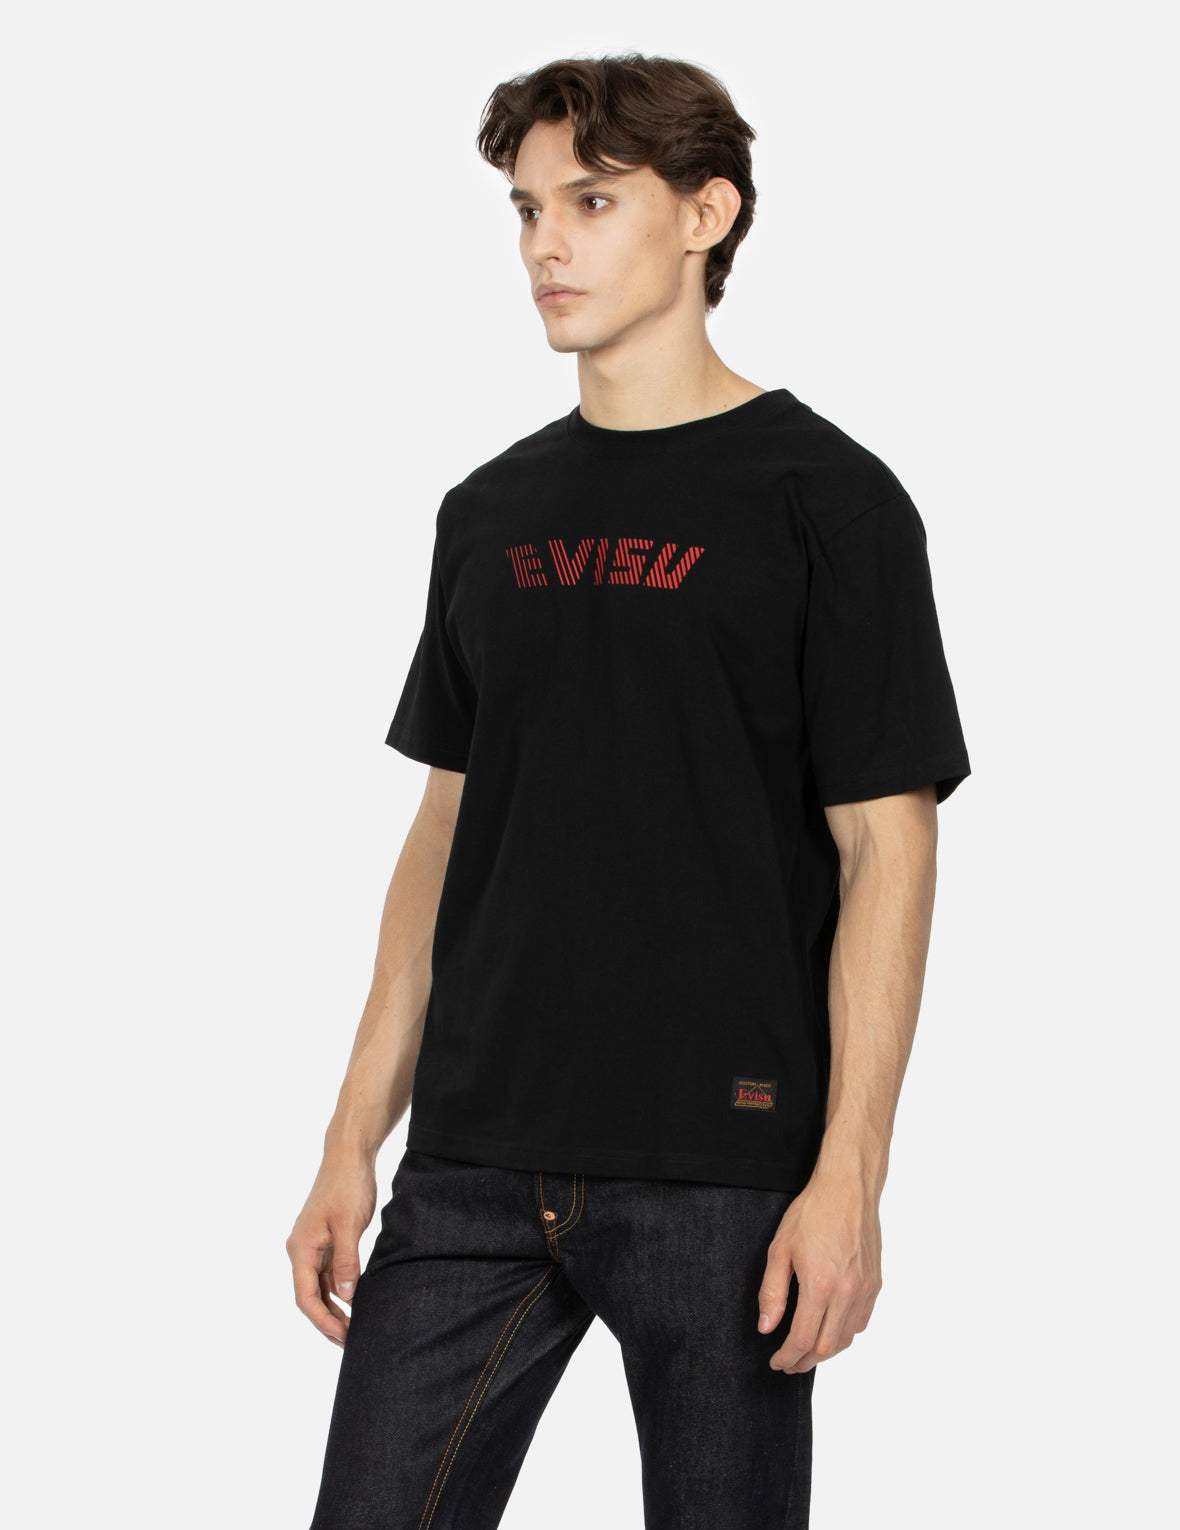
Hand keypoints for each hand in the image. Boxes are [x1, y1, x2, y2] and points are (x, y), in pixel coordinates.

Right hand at [286, 1155, 377, 1346]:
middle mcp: (301, 1250)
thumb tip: (346, 1296)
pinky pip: (327, 1273)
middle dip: (327, 1321)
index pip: (305, 1296)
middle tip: (349, 1341)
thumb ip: (347, 1261)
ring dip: (333, 1308)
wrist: (348, 1156)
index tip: (342, 1336)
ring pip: (318, 1287)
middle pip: (309, 1296)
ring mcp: (312, 1245)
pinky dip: (338, 1291)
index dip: (322, 1320)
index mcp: (301, 1248)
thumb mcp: (350, 1224)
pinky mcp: (325, 1240)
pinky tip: (353, 1302)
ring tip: (352, 1329)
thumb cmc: (348, 1186)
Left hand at [756, 1177, 882, 1372]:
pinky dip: (845, 1334)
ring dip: (825, 1352)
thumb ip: (772, 1293)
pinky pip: (861, 1322)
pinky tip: (831, 1329)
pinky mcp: (875, 1283)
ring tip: (807, 1351)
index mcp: (820, 1286)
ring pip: (847, 1339)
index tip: (776, 1362)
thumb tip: (766, 1327)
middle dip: (805, 1361)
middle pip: (827, 1347)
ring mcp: (865, 1290)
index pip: (803, 1339)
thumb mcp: (780, 1250)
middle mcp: (847, 1293)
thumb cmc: (812, 1213)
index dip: (787, 1356)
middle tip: (788, 1363)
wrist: (847, 1189)